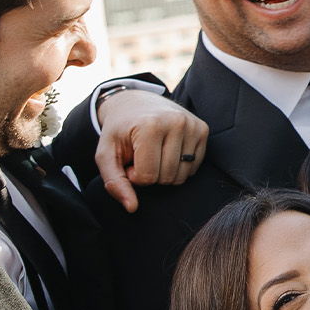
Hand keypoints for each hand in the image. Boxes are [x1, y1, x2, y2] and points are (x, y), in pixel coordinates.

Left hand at [94, 88, 209, 212]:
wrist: (136, 101)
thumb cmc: (120, 131)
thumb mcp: (106, 154)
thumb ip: (114, 181)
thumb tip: (132, 207)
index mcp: (150, 126)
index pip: (147, 177)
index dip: (134, 176)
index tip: (129, 160)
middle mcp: (176, 123)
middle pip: (166, 177)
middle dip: (151, 175)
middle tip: (141, 157)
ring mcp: (192, 126)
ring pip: (181, 176)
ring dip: (165, 173)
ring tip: (154, 154)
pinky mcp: (202, 130)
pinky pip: (193, 168)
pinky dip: (178, 167)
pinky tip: (168, 152)